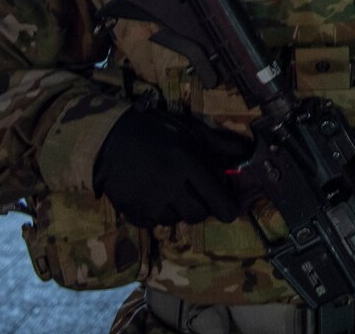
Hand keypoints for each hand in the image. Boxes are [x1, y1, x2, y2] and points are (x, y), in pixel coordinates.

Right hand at [92, 107, 250, 227]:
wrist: (108, 138)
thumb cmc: (154, 131)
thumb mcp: (188, 130)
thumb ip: (218, 143)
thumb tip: (246, 151)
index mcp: (186, 163)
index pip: (217, 198)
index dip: (228, 209)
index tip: (230, 210)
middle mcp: (170, 186)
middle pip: (198, 215)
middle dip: (203, 208)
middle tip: (198, 195)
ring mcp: (149, 201)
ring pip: (176, 220)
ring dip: (180, 210)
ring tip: (173, 192)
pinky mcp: (132, 211)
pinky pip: (154, 224)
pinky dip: (158, 215)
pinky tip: (154, 198)